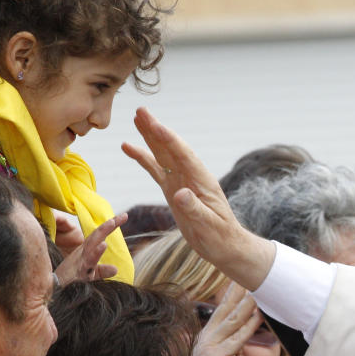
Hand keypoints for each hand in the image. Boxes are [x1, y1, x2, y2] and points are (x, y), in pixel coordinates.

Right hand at [54, 212, 127, 285]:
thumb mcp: (89, 275)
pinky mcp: (77, 271)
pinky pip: (87, 262)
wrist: (55, 289)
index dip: (111, 225)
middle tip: (123, 215)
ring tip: (111, 224)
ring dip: (101, 234)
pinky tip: (102, 245)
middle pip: (97, 236)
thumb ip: (102, 271)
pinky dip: (95, 253)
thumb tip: (115, 269)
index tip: (125, 216)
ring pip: (91, 246)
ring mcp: (80, 261)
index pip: (100, 235)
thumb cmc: (71, 279)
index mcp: (87, 251)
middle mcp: (83, 253)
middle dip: (108, 225)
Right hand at [122, 107, 274, 290]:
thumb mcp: (208, 226)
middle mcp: (191, 176)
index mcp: (202, 181)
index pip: (183, 156)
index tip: (155, 125)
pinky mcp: (173, 190)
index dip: (169, 140)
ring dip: (149, 137)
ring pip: (162, 154)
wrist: (225, 246)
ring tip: (136, 118)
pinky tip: (129, 148)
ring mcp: (181, 181)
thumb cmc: (220, 237)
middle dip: (156, 129)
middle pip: (171, 148)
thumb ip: (194, 209)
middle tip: (141, 110)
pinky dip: (143, 158)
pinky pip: (155, 170)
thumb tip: (179, 194)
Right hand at [181, 283, 292, 355]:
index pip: (225, 313)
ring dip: (247, 304)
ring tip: (259, 287)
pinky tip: (258, 315)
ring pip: (233, 321)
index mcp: (211, 340)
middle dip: (240, 292)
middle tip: (251, 272)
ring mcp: (210, 347)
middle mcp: (209, 339)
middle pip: (227, 311)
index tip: (244, 281)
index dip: (235, 297)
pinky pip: (236, 339)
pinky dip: (248, 327)